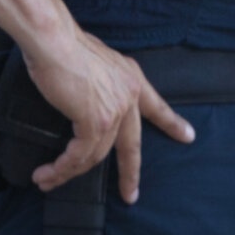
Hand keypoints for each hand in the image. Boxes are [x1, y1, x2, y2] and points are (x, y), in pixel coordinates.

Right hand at [19, 22, 194, 203]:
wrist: (53, 40)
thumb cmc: (63, 45)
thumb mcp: (93, 62)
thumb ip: (98, 81)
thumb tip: (85, 95)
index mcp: (131, 78)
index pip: (156, 106)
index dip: (171, 123)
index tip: (188, 136)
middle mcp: (128, 96)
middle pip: (132, 145)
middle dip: (131, 174)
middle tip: (130, 194)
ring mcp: (114, 111)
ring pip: (95, 156)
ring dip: (68, 172)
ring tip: (48, 181)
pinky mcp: (94, 122)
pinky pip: (78, 155)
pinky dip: (61, 168)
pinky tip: (47, 174)